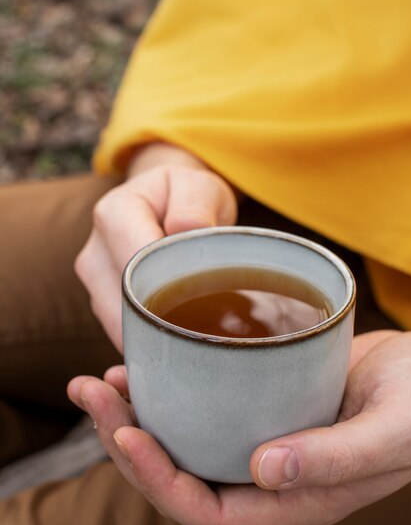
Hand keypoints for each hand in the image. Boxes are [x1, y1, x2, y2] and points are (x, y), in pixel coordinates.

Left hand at [67, 330, 410, 524]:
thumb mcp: (392, 430)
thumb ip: (336, 457)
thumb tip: (264, 470)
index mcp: (295, 499)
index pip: (209, 513)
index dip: (160, 482)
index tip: (126, 436)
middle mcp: (269, 477)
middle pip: (180, 479)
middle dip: (128, 444)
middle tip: (92, 394)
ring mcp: (262, 441)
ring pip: (184, 445)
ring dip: (137, 419)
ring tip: (103, 383)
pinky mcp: (261, 405)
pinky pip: (202, 411)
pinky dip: (168, 395)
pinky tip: (148, 368)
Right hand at [75, 143, 237, 349]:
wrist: (166, 204)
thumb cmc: (184, 197)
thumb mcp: (199, 187)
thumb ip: (195, 205)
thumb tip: (184, 229)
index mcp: (114, 215)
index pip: (134, 266)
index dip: (167, 289)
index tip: (203, 302)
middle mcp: (94, 252)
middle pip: (123, 305)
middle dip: (162, 321)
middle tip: (202, 330)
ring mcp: (95, 282)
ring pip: (120, 326)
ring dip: (155, 333)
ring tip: (191, 330)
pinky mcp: (101, 303)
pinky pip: (123, 332)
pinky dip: (148, 337)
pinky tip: (175, 335)